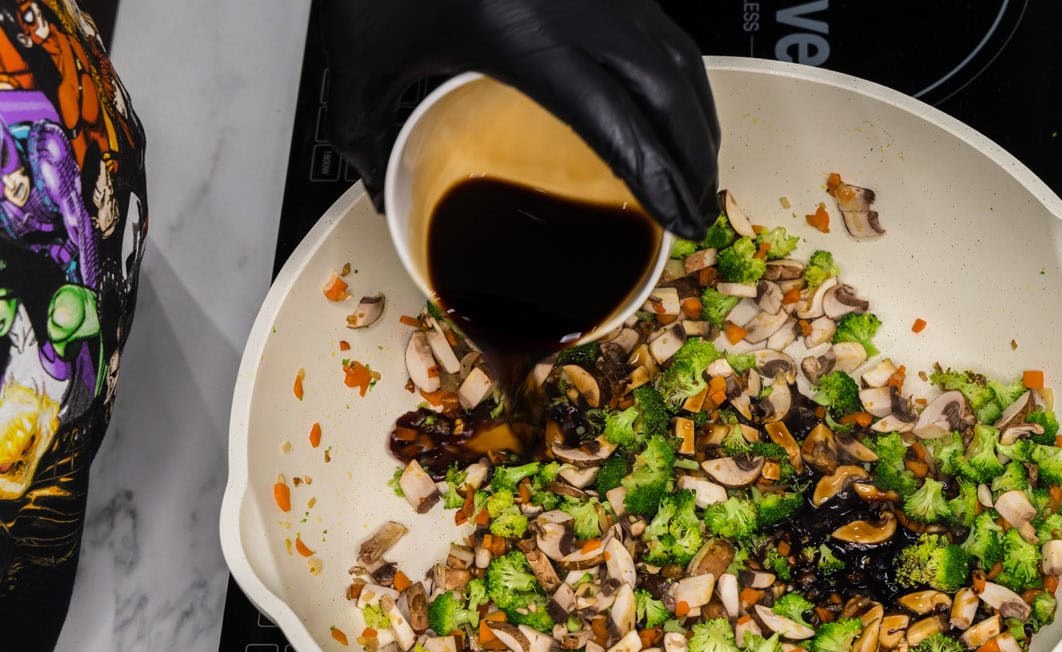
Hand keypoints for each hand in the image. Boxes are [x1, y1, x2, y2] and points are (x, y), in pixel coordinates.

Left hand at [319, 0, 720, 239]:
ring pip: (679, 59)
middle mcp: (580, 10)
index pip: (618, 126)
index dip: (658, 178)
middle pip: (669, 96)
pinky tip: (677, 104)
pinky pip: (665, 30)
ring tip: (701, 167)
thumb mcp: (356, 53)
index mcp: (525, 40)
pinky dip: (684, 76)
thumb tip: (375, 181)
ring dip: (699, 119)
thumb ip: (360, 128)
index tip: (679, 217)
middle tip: (700, 208)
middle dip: (695, 160)